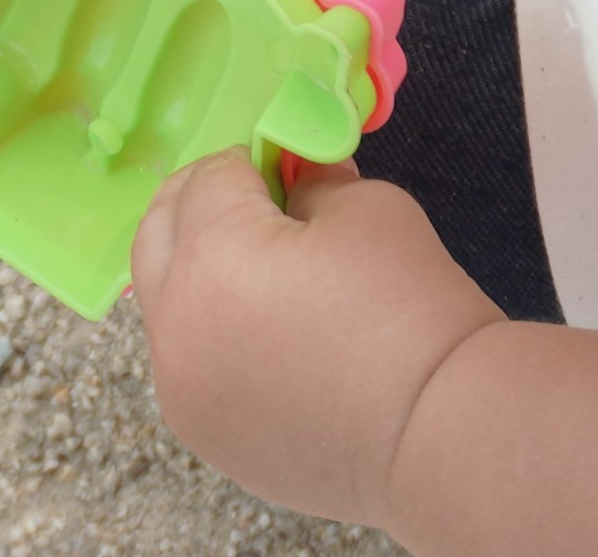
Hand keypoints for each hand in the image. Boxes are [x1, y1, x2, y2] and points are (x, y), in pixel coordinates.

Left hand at [129, 153, 503, 529]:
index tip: (284, 167)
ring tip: (261, 273)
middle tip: (253, 199)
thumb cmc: (409, 311)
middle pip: (158, 232)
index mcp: (211, 254)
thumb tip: (296, 180)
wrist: (439, 436)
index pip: (208, 178)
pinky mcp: (201, 432)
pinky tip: (265, 339)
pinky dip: (208, 336)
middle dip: (200, 202)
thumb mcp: (368, 209)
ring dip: (195, 272)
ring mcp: (180, 387)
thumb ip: (314, 184)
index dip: (250, 161)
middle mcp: (175, 322)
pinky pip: (184, 362)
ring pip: (162, 302)